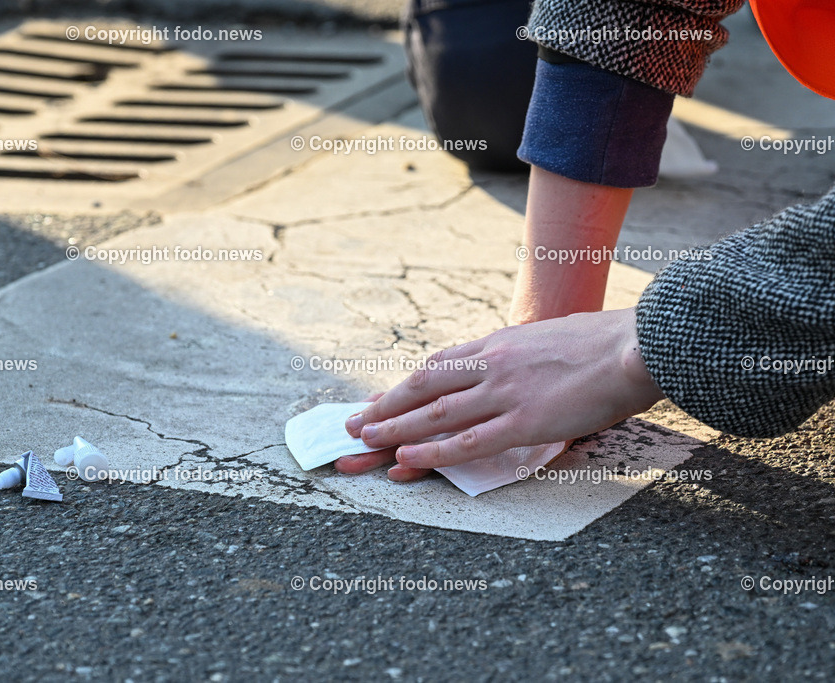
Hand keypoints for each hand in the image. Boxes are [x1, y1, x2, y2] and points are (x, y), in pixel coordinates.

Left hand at [337, 308, 663, 474]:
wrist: (640, 343)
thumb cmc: (607, 342)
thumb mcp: (552, 336)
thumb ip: (525, 353)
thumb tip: (516, 364)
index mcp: (501, 343)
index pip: (440, 365)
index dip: (407, 385)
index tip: (383, 397)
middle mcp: (493, 363)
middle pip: (424, 386)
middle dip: (384, 405)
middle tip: (354, 423)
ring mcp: (506, 392)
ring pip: (434, 412)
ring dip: (393, 426)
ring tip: (362, 440)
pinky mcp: (525, 421)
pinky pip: (468, 440)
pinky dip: (432, 450)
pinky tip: (405, 457)